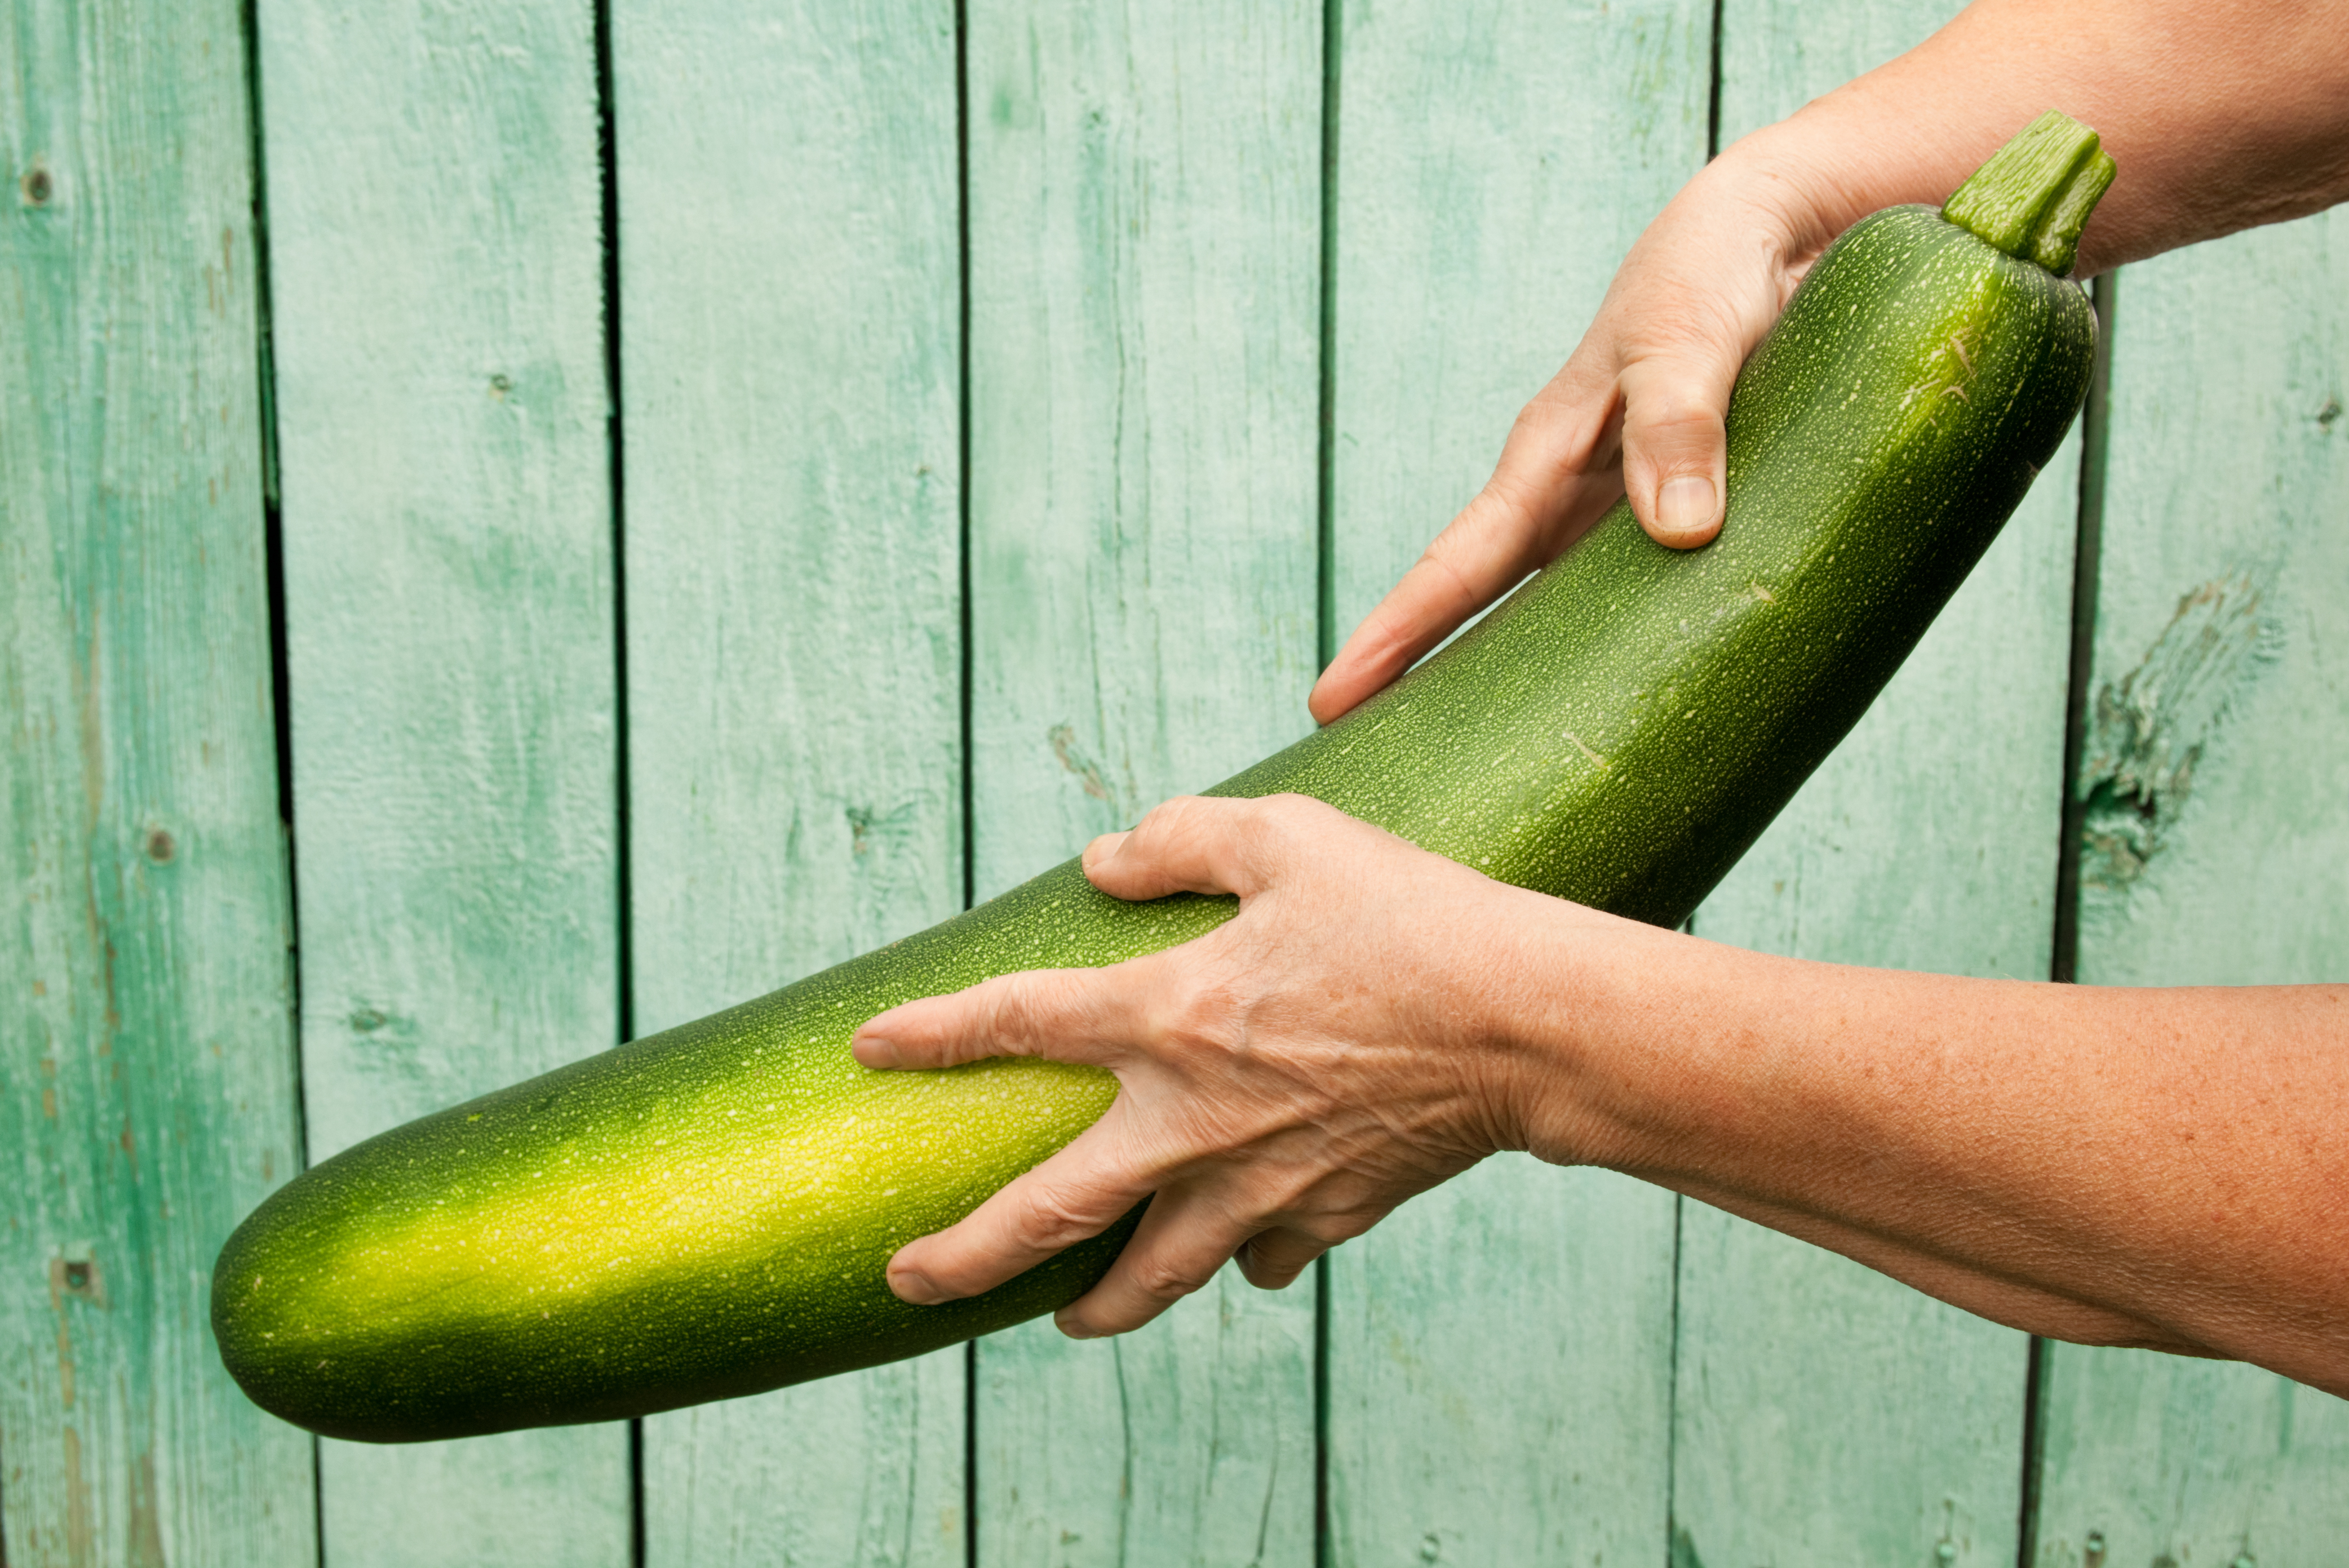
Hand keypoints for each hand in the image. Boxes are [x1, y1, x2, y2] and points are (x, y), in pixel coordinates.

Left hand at [850, 794, 1575, 1337]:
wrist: (1527, 1024)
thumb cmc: (1410, 915)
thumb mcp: (1292, 835)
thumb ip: (1184, 838)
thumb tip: (1104, 858)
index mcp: (1167, 1015)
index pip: (1015, 1022)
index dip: (933, 1032)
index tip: (868, 1050)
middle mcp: (1191, 1119)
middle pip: (1045, 1214)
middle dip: (962, 1258)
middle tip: (904, 1281)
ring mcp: (1256, 1185)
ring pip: (1147, 1276)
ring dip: (1093, 1305)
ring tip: (1063, 1320)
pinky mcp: (1325, 1215)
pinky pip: (1260, 1257)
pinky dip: (1240, 1257)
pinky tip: (1236, 1248)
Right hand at [1307, 145, 1833, 724]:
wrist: (1773, 239)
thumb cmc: (1710, 270)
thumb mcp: (1690, 336)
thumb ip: (1681, 422)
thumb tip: (1682, 529)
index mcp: (1545, 461)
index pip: (1454, 564)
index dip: (1395, 633)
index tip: (1331, 697)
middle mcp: (1569, 501)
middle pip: (1480, 612)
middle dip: (1421, 683)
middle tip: (1368, 764)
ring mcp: (1620, 518)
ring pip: (1551, 620)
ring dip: (1515, 687)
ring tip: (1481, 768)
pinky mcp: (1682, 521)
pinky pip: (1638, 605)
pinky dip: (1620, 658)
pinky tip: (1622, 712)